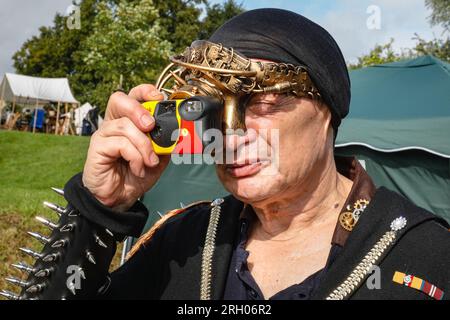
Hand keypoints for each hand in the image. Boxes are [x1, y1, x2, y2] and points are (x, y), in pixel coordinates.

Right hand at [82, 84, 169, 211]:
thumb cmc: (135, 175)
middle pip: (119, 100)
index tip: (159, 97)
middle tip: (151, 126)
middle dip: (138, 110)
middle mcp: (114, 124)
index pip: (132, 95)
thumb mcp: (158, 157)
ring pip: (124, 125)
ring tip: (150, 161)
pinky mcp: (97, 148)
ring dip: (143, 145)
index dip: (145, 91)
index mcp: (129, 121)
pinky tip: (138, 168)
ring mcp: (104, 135)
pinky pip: (120, 143)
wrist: (120, 198)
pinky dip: (135, 156)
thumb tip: (179, 132)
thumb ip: (166, 143)